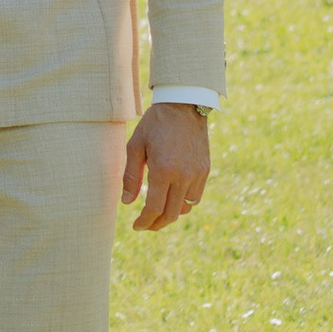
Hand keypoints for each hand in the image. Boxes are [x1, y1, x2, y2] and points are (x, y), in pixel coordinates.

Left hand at [123, 102, 210, 232]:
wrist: (184, 105)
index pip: (154, 208)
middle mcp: (183, 176)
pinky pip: (196, 197)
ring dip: (170, 215)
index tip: (136, 226)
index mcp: (163, 170)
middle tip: (145, 225)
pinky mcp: (205, 170)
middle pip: (171, 214)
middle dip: (156, 224)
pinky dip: (183, 204)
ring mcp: (197, 174)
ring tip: (158, 213)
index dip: (144, 221)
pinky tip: (172, 199)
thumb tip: (127, 203)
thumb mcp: (136, 146)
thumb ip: (131, 176)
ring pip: (185, 208)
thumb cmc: (155, 123)